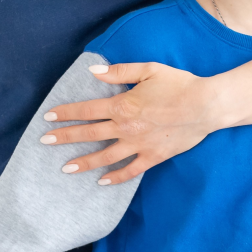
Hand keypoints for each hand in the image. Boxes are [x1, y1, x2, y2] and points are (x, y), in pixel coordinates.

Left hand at [41, 62, 213, 183]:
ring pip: (104, 156)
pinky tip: (101, 181)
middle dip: (64, 137)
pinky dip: (114, 177)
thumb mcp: (149, 69)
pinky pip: (130, 170)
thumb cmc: (179, 84)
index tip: (49, 117)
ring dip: (83, 162)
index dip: (66, 113)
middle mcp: (126, 127)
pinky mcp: (153, 157)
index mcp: (122, 105)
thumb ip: (119, 72)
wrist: (206, 106)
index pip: (86, 110)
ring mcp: (139, 145)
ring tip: (65, 168)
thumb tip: (94, 72)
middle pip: (89, 134)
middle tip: (45, 142)